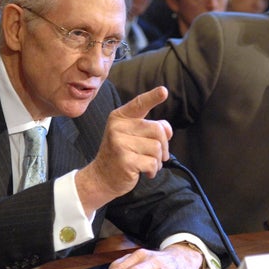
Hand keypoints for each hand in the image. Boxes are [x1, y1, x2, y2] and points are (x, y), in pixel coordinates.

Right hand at [76, 86, 172, 214]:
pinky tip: (144, 172)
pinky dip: (153, 170)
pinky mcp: (125, 161)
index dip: (153, 97)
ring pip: (157, 148)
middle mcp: (118, 127)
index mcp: (120, 117)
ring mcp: (120, 144)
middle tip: (158, 155)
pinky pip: (152, 163)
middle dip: (164, 145)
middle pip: (158, 130)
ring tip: (146, 163)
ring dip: (158, 160)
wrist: (101, 177)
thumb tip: (167, 131)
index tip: (164, 91)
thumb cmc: (121, 153)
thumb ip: (149, 128)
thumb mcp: (131, 135)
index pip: (139, 103)